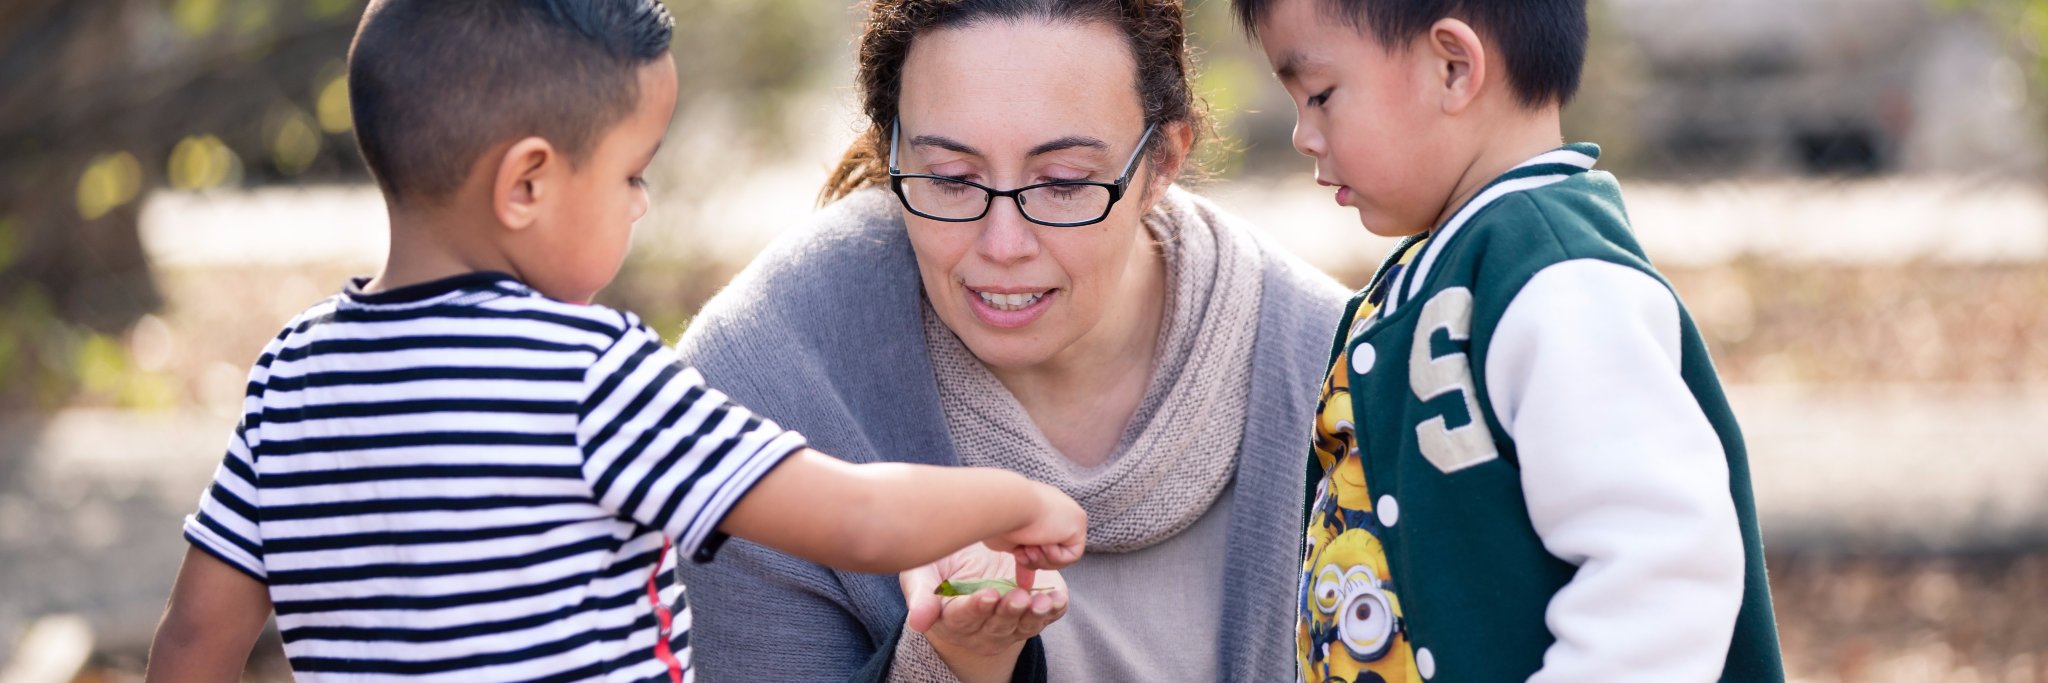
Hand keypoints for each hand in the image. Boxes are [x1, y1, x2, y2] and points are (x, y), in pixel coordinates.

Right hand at [901, 543, 1068, 662]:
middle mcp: (981, 630)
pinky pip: (1046, 618)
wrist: (972, 559)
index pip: (963, 618)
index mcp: (952, 620)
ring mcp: (1009, 626)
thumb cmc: (942, 564)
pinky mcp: (1032, 616)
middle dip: (1007, 612)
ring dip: (1033, 615)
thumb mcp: (921, 573)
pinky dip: (1054, 610)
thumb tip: (918, 623)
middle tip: (1016, 596)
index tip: (987, 595)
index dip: (975, 608)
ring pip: (1022, 626)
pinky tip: (1057, 599)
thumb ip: (920, 595)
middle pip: (996, 626)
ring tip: (1041, 601)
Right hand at [982, 482, 1085, 570]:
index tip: (1019, 567)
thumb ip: (1021, 557)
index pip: (1039, 538)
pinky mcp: (1078, 521)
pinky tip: (1043, 543)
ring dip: (1043, 558)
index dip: (1030, 559)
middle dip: (1035, 560)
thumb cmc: (997, 521)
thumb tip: (1025, 583)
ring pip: (1061, 555)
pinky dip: (1055, 556)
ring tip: (1029, 547)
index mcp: (1036, 507)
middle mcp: (1053, 508)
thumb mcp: (1008, 543)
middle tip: (1022, 554)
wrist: (1005, 506)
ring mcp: (1067, 513)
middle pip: (1050, 549)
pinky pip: (1072, 555)